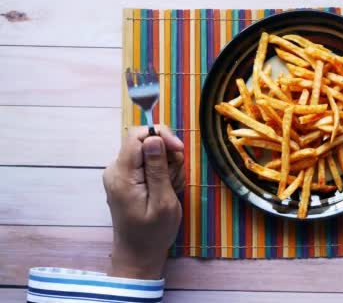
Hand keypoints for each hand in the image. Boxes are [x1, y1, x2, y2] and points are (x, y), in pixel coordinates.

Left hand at [102, 126, 184, 279]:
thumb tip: (153, 138)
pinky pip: (148, 162)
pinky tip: (165, 189)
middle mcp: (116, 169)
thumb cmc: (153, 233)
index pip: (137, 136)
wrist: (138, 253)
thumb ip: (157, 169)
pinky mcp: (127, 177)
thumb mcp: (162, 202)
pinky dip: (162, 171)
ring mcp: (120, 173)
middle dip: (167, 155)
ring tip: (170, 189)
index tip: (180, 151)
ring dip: (167, 165)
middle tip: (174, 179)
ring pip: (150, 151)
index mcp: (122, 174)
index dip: (161, 136)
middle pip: (145, 141)